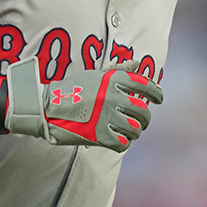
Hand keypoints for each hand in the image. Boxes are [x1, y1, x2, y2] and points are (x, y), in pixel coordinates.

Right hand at [5, 59, 162, 152]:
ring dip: (135, 132)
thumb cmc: (71, 89)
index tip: (159, 99)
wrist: (47, 107)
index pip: (144, 85)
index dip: (156, 93)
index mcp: (113, 80)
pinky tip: (119, 140)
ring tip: (129, 132)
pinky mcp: (100, 136)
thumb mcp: (94, 74)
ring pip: (135, 129)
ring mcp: (107, 117)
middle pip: (143, 111)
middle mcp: (113, 97)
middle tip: (142, 121)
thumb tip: (137, 62)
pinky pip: (123, 143)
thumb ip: (118, 69)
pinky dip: (123, 143)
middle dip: (145, 118)